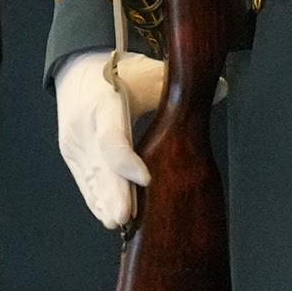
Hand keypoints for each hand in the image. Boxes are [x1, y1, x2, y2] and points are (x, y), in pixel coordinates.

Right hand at [53, 50, 164, 230]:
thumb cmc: (118, 73)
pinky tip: (109, 217)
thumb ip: (178, 88)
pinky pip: (84, 180)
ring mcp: (74, 141)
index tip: (145, 178)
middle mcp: (84, 125)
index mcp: (104, 104)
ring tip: (119, 223)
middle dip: (113, 192)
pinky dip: (96, 199)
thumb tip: (221, 90)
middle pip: (100, 164)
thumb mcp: (147, 74)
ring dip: (105, 201)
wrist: (76, 67)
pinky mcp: (70, 154)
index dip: (126, 160)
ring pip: (91, 176)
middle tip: (125, 217)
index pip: (112, 137)